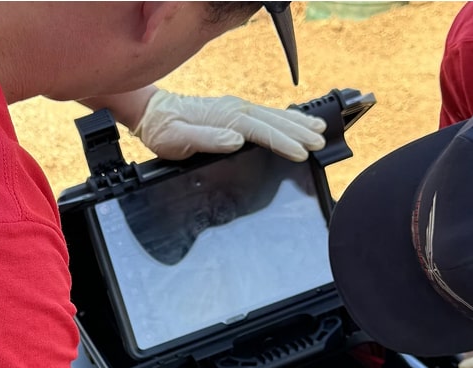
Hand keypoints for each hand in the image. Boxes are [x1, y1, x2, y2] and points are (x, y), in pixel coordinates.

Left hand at [132, 90, 325, 161]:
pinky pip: (265, 116)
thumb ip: (208, 139)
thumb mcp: (180, 139)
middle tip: (320, 143)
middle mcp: (235, 110)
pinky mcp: (234, 113)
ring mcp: (236, 109)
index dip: (283, 142)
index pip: (262, 131)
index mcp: (227, 117)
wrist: (153, 115)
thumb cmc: (164, 131)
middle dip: (299, 132)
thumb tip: (236, 139)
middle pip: (274, 120)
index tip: (301, 152)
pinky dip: (284, 119)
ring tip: (318, 130)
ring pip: (274, 116)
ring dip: (297, 123)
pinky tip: (295, 124)